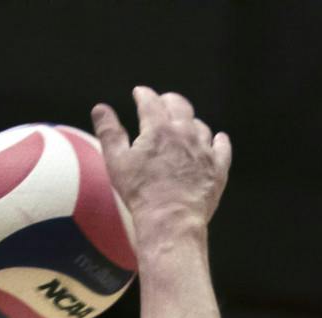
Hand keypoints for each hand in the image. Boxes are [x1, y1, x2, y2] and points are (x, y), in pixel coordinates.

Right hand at [91, 87, 230, 233]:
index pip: (150, 101)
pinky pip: (222, 148)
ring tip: (184, 126)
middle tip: (162, 102)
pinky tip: (217, 139)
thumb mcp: (117, 162)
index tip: (139, 93)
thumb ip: (109, 132)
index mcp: (158, 129)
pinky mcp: (217, 168)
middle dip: (168, 100)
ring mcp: (204, 150)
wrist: (171, 220)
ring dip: (190, 121)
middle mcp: (184, 133)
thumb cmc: (141, 192)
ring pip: (200, 125)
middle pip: (179, 105)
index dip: (143, 94)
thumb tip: (100, 108)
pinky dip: (218, 141)